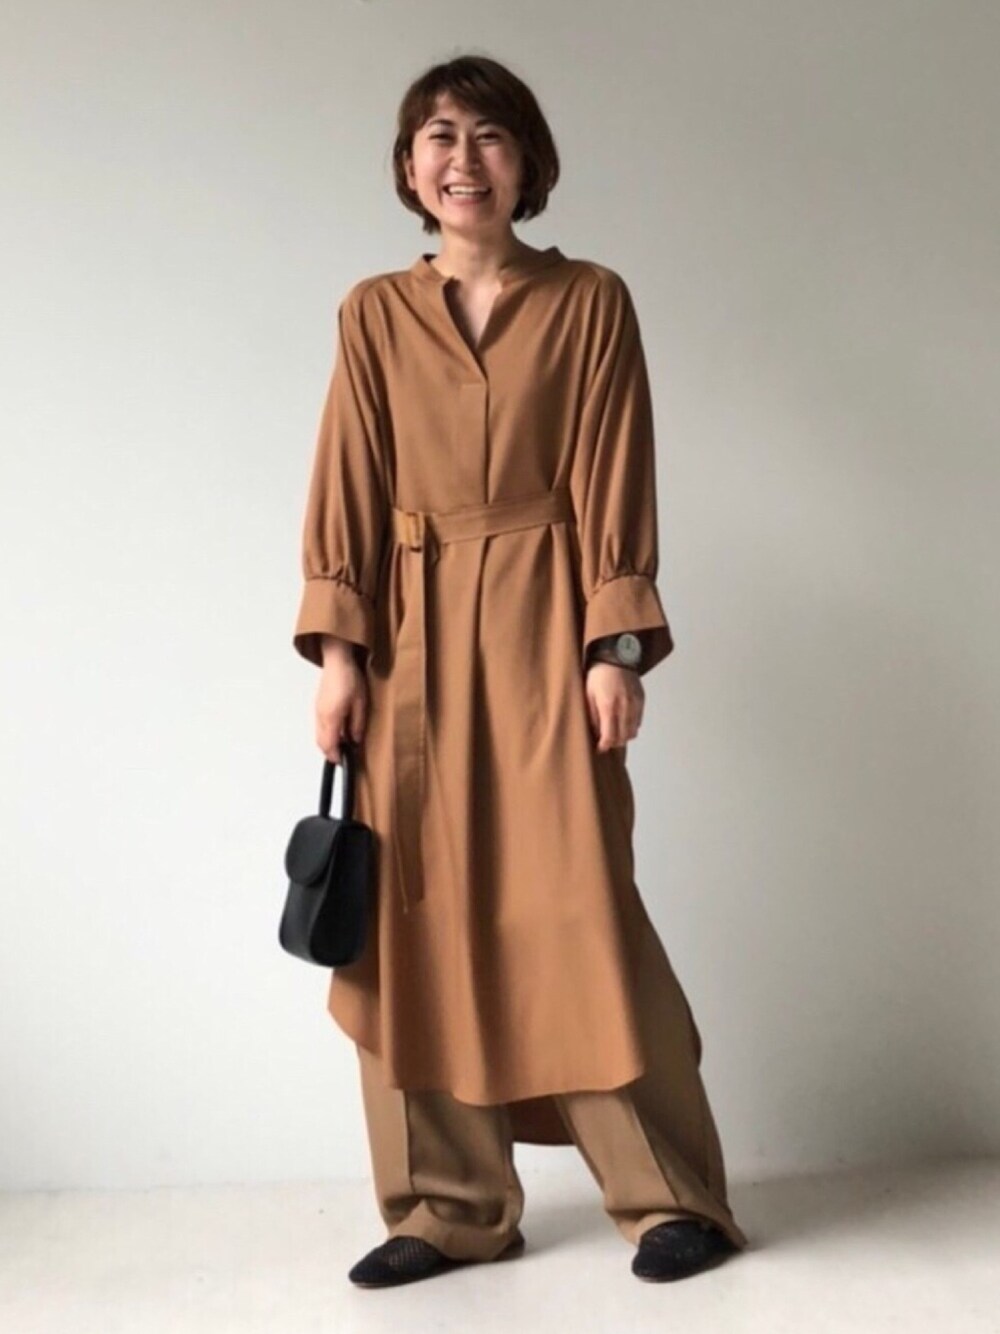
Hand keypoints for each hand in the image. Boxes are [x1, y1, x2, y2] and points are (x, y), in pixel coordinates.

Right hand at [316, 640, 367, 763]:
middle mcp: (321, 716)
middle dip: (331, 753)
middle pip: (321, 743)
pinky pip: (319, 727)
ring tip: (344, 744)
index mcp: (331, 717)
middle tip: (344, 756)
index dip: (336, 757)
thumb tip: (354, 740)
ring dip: (329, 743)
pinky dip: (327, 734)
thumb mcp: (361, 703)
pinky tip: (339, 731)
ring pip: (319, 736)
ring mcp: (317, 711)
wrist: (337, 660)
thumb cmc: (349, 678)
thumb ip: (357, 724)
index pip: (329, 745)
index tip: (344, 762)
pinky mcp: (318, 706)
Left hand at [585, 661, 644, 751]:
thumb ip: (592, 716)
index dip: (604, 746)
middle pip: (623, 737)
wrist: (615, 656)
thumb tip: (595, 733)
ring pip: (633, 732)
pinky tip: (623, 722)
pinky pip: (638, 721)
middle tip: (606, 741)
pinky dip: (631, 726)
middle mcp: (624, 707)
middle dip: (614, 743)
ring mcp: (635, 704)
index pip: (610, 736)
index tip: (599, 748)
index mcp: (609, 706)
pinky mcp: (641, 700)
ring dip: (623, 736)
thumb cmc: (598, 675)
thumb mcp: (588, 695)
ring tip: (615, 733)